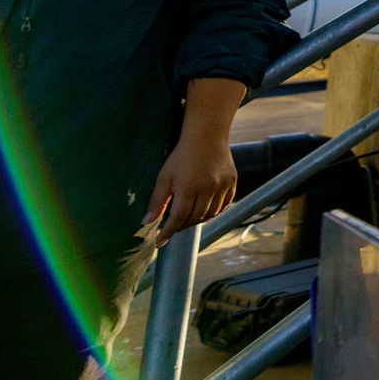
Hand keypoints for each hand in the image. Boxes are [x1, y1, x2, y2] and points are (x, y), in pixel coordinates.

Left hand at [145, 129, 237, 245]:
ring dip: (197, 220)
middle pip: (194, 218)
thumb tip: (147, 222)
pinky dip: (213, 212)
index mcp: (188, 187)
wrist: (207, 136)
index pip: (178, 218)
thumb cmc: (181, 156)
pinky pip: (223, 205)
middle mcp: (208, 188)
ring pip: (210, 214)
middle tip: (173, 226)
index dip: (168, 232)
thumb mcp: (164, 176)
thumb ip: (157, 200)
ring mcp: (222, 186)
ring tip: (187, 218)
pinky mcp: (232, 183)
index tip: (159, 243)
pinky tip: (204, 210)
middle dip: (181, 226)